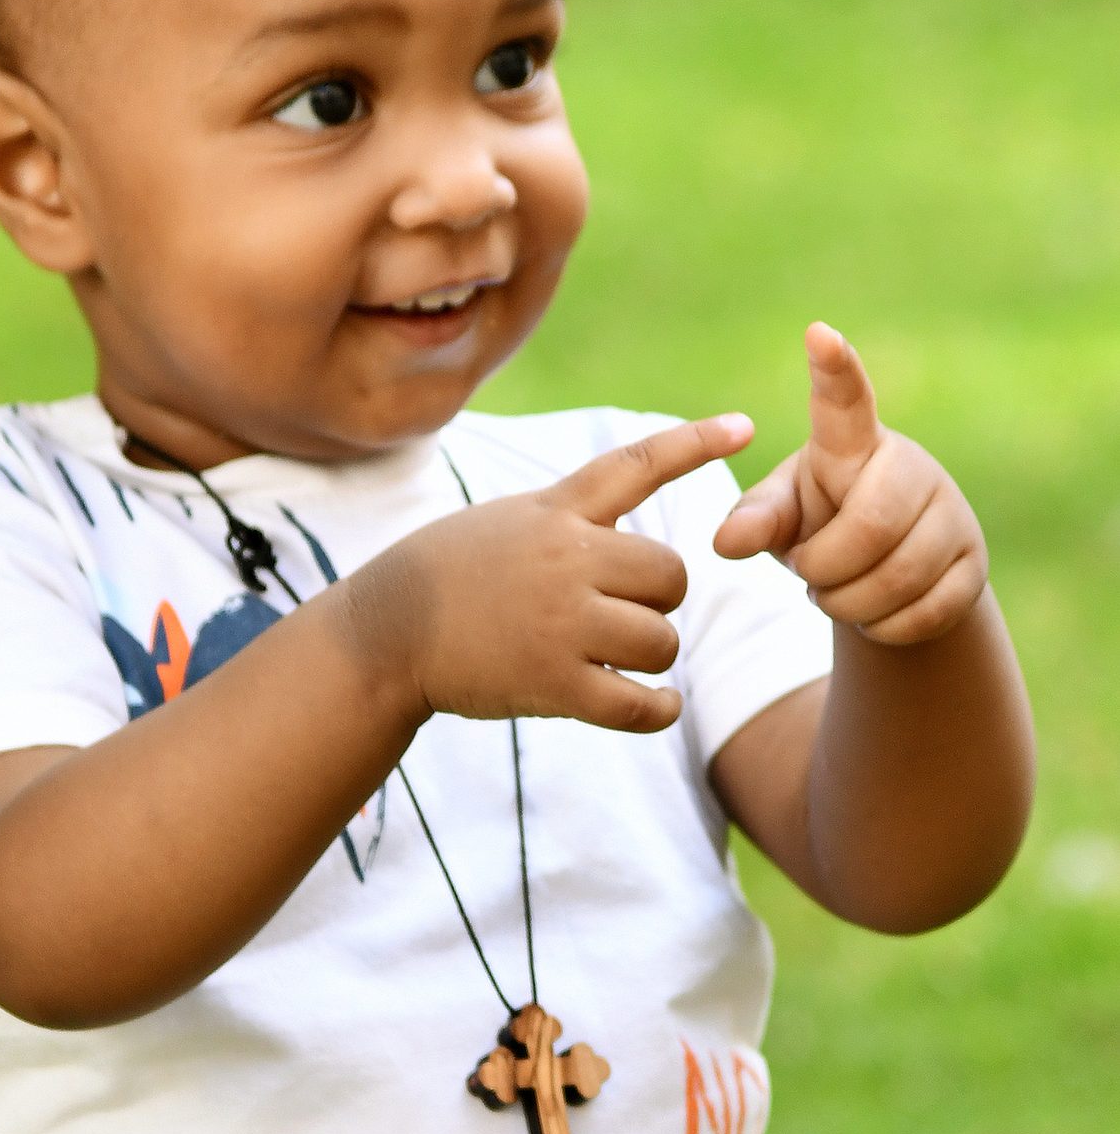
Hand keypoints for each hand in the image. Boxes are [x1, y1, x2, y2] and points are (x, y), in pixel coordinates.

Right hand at [340, 414, 754, 733]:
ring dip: (650, 653)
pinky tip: (654, 704)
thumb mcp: (509, 520)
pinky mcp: (555, 682)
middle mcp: (566, 558)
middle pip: (672, 574)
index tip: (746, 426)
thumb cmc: (451, 574)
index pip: (636, 465)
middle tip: (625, 611)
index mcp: (556, 511)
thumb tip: (637, 550)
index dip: (694, 443)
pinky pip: (641, 702)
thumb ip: (572, 521)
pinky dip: (657, 707)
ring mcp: (562, 622)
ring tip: (610, 655)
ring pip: (662, 640)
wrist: (387, 631)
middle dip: (660, 598)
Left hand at [712, 322, 987, 644]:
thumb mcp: (781, 517)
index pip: (845, 400)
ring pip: (898, 577)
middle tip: (807, 573)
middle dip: (826, 567)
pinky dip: (883, 627)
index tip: (818, 333)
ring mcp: (951, 513)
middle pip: (871, 525)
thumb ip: (755, 521)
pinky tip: (873, 612)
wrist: (888, 577)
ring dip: (849, 602)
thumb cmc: (821, 525)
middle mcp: (910, 466)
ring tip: (834, 592)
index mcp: (853, 443)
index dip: (834, 369)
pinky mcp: (975, 564)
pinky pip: (924, 612)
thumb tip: (725, 542)